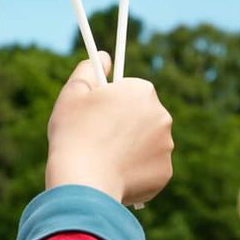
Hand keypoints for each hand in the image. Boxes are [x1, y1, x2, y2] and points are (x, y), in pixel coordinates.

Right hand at [44, 54, 174, 205]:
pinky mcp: (164, 174)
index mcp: (142, 91)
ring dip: (131, 147)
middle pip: (142, 116)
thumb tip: (104, 57)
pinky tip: (114, 174)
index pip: (130, 90)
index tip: (98, 113)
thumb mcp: (73, 93)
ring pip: (147, 142)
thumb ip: (89, 69)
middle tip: (99, 136)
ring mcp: (166, 147)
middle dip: (125, 123)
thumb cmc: (75, 134)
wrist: (84, 183)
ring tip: (105, 158)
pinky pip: (149, 168)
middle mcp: (162, 116)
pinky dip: (135, 170)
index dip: (112, 101)